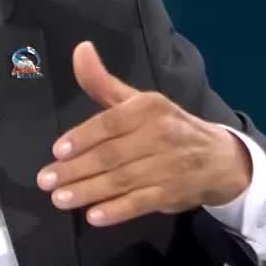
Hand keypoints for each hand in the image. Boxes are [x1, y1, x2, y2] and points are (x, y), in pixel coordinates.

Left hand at [36, 41, 251, 226]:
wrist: (219, 159)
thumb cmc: (169, 127)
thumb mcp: (138, 101)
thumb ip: (103, 82)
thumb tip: (80, 49)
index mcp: (149, 108)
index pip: (111, 122)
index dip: (84, 137)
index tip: (58, 151)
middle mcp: (161, 135)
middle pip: (111, 155)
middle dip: (76, 169)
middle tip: (46, 180)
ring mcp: (168, 166)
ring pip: (121, 180)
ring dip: (88, 191)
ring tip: (60, 199)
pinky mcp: (172, 194)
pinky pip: (140, 203)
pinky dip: (117, 210)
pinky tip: (94, 216)